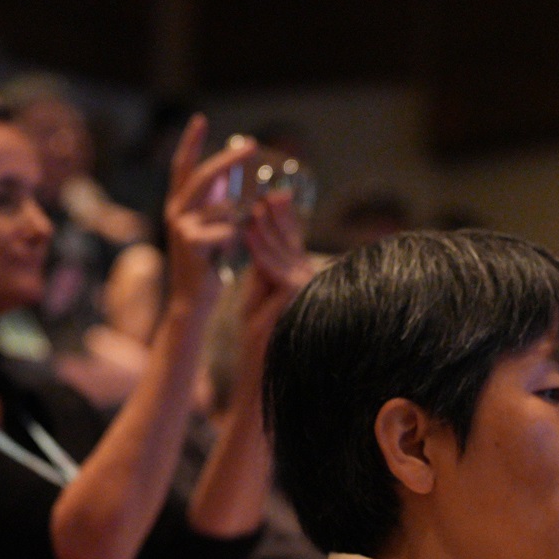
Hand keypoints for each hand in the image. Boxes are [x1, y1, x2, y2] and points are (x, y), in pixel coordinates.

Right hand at [161, 114, 254, 308]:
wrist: (193, 300)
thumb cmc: (206, 265)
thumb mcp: (211, 228)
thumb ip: (214, 203)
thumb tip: (227, 176)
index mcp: (180, 205)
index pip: (184, 167)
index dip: (191, 143)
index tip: (200, 119)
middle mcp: (175, 210)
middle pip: (204, 176)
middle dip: (229, 159)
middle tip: (252, 144)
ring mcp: (181, 225)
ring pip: (225, 209)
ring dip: (240, 224)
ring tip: (234, 243)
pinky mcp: (191, 241)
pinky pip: (228, 229)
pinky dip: (236, 241)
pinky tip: (226, 257)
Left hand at [224, 190, 313, 402]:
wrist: (265, 368)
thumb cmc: (261, 334)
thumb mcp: (260, 293)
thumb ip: (262, 267)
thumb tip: (258, 235)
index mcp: (300, 278)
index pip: (293, 241)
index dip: (285, 216)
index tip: (275, 193)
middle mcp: (308, 279)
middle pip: (292, 240)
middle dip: (280, 214)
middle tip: (269, 190)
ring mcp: (305, 287)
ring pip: (283, 249)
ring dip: (268, 225)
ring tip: (254, 204)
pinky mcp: (296, 295)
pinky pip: (274, 266)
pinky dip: (261, 247)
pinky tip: (250, 231)